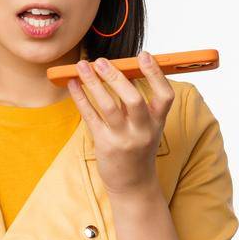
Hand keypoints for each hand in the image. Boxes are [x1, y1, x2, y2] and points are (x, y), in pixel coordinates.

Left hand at [66, 51, 174, 198]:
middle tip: (102, 61)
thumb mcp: (148, 127)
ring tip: (83, 66)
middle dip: (116, 77)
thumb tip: (122, 72)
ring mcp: (123, 138)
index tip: (144, 55)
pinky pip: (90, 117)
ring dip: (94, 83)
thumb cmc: (138, 149)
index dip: (155, 74)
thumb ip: (138, 104)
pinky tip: (73, 84)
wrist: (133, 184)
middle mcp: (143, 130)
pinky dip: (81, 98)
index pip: (165, 95)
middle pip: (133, 99)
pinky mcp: (104, 144)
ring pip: (108, 106)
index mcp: (158, 122)